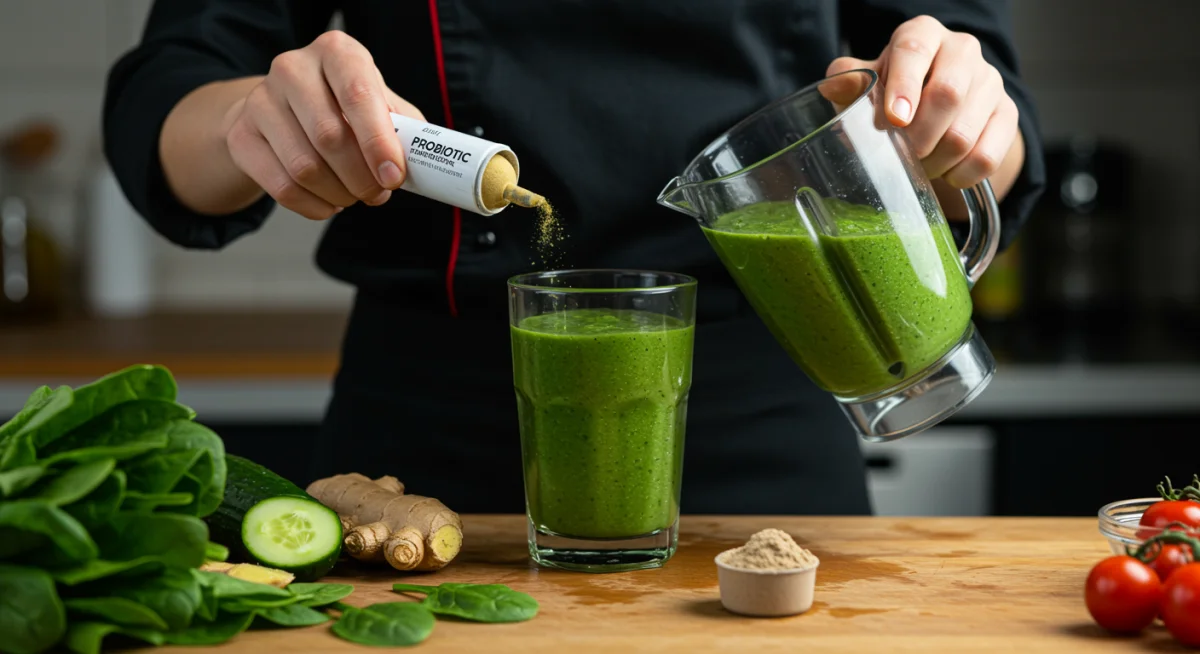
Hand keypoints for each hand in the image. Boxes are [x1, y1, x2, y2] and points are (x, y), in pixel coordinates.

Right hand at [223, 31, 424, 219]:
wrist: (282, 109)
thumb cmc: (342, 106)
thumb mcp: (379, 104)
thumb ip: (404, 129)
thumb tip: (425, 163)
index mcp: (336, 52)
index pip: (358, 95)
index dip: (378, 142)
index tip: (393, 176)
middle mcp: (293, 68)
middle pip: (330, 137)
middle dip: (362, 178)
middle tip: (378, 194)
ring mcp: (261, 100)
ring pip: (305, 167)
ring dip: (339, 194)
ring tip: (355, 196)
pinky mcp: (242, 135)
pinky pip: (282, 187)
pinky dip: (314, 206)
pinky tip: (330, 202)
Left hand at [826, 15, 1020, 190]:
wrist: (938, 114)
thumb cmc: (893, 96)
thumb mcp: (868, 87)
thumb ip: (851, 84)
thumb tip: (833, 86)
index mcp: (922, 35)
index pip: (914, 49)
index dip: (903, 85)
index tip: (893, 119)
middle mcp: (961, 49)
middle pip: (948, 94)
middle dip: (918, 136)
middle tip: (901, 153)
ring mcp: (990, 81)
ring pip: (965, 133)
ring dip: (935, 161)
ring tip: (919, 166)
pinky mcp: (1007, 114)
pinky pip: (987, 155)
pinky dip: (961, 174)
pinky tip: (946, 174)